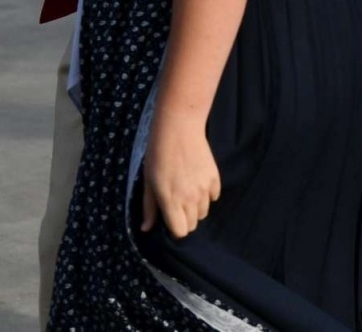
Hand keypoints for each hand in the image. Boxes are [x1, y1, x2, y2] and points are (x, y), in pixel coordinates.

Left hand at [140, 111, 219, 238]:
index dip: (174, 228)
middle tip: (176, 204)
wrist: (179, 129)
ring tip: (187, 192)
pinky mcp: (215, 178)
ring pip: (204, 212)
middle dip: (184, 219)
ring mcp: (205, 189)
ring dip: (196, 208)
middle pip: (193, 225)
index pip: (181, 232)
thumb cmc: (158, 154)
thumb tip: (146, 229)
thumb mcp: (148, 182)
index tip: (169, 217)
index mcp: (171, 202)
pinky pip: (214, 197)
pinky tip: (198, 183)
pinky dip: (207, 195)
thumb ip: (149, 208)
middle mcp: (190, 199)